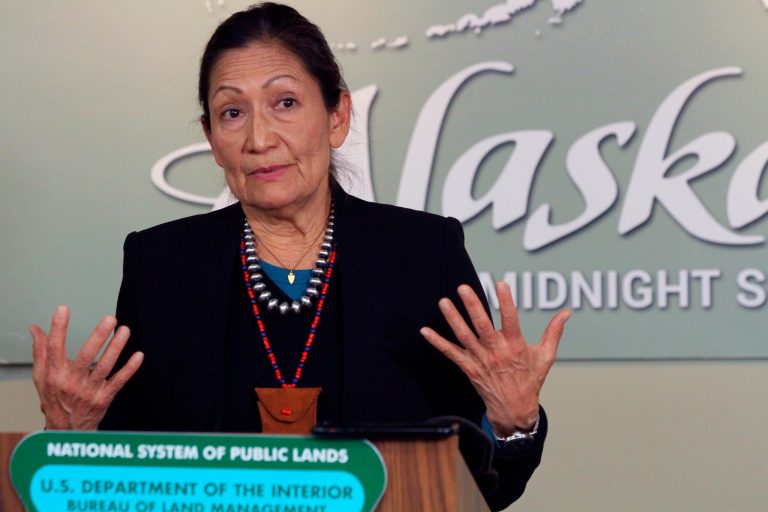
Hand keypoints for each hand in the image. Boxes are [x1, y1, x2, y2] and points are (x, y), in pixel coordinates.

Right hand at [30, 305, 143, 429]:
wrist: (66, 431)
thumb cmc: (54, 400)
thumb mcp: (41, 377)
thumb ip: (40, 351)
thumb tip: (36, 328)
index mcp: (54, 375)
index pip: (54, 348)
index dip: (58, 328)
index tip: (63, 309)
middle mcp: (71, 382)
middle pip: (85, 356)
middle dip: (98, 336)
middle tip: (109, 318)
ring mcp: (89, 391)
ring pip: (104, 367)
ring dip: (116, 348)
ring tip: (124, 330)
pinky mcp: (104, 398)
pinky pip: (119, 381)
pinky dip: (130, 369)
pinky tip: (139, 355)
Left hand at [420, 281, 570, 435]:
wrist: (515, 410)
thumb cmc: (531, 380)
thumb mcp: (545, 356)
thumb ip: (554, 332)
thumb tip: (567, 312)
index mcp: (515, 346)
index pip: (510, 320)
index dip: (506, 302)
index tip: (500, 283)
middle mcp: (496, 352)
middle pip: (482, 326)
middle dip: (472, 306)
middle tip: (462, 288)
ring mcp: (480, 360)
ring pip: (464, 336)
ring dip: (452, 319)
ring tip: (443, 302)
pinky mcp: (469, 368)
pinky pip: (451, 354)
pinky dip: (437, 343)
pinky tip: (425, 331)